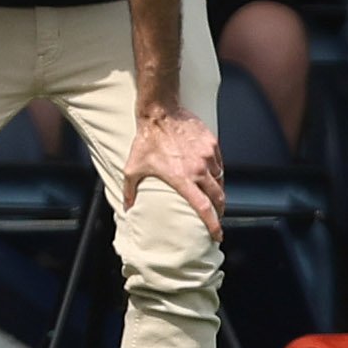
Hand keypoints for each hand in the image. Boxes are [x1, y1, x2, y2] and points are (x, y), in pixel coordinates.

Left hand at [123, 106, 224, 240]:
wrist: (160, 112)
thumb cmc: (146, 140)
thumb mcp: (133, 168)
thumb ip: (130, 190)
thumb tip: (126, 207)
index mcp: (182, 179)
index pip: (203, 208)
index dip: (213, 224)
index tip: (217, 235)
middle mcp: (198, 170)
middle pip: (218, 198)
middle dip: (220, 210)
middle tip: (217, 216)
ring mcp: (207, 156)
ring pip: (220, 179)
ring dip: (217, 190)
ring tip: (212, 194)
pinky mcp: (212, 144)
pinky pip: (219, 163)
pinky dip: (216, 171)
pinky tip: (209, 173)